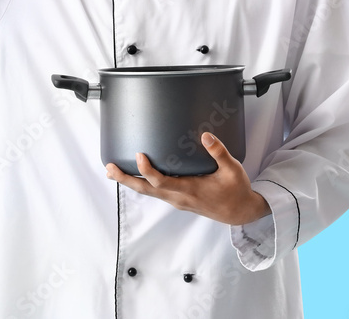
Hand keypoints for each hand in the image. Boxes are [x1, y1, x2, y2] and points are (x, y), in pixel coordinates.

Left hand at [105, 132, 271, 225]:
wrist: (239, 212)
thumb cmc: (236, 190)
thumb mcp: (232, 170)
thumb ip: (219, 152)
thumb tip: (205, 135)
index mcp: (190, 190)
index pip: (161, 182)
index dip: (147, 171)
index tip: (139, 155)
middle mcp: (179, 198)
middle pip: (146, 190)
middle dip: (126, 179)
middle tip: (109, 168)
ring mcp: (177, 200)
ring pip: (148, 192)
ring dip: (130, 182)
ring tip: (113, 171)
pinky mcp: (178, 200)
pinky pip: (155, 192)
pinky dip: (142, 184)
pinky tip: (135, 176)